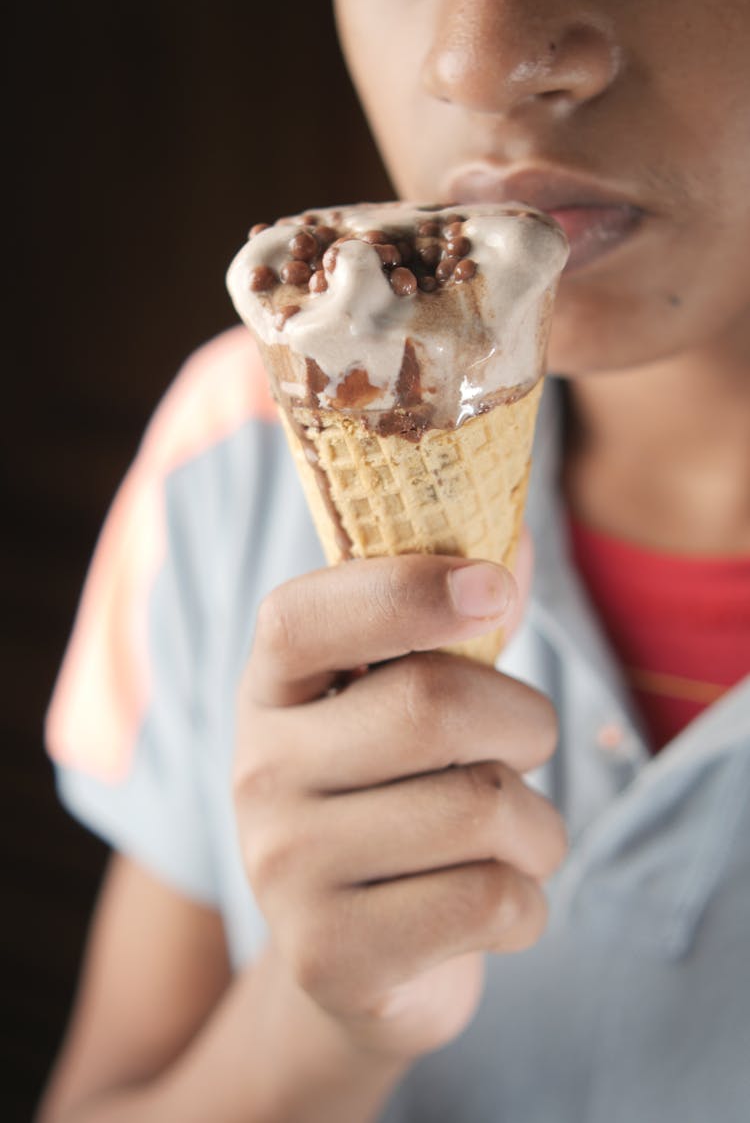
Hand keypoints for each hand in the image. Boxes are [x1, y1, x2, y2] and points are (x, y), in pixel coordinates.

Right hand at [234, 542, 565, 1060]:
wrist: (353, 962)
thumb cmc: (397, 800)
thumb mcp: (405, 704)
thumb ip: (457, 622)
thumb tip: (516, 540)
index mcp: (270, 689)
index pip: (306, 616)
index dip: (408, 589)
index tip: (497, 591)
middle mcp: (257, 771)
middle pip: (430, 707)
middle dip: (525, 722)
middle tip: (526, 744)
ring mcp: (283, 870)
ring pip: (483, 811)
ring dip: (540, 826)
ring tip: (510, 839)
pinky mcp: (331, 956)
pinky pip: (493, 902)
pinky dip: (530, 901)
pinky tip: (492, 904)